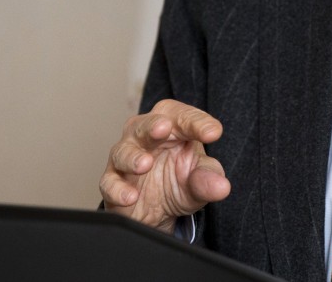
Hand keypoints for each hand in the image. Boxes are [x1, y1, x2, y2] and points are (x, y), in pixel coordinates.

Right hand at [99, 99, 230, 232]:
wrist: (158, 213)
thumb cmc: (179, 182)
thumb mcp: (200, 181)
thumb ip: (209, 179)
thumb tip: (222, 186)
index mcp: (172, 128)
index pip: (183, 117)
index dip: (197, 122)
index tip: (213, 133)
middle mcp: (145, 137)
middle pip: (146, 124)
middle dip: (153, 125)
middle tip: (163, 128)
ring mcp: (126, 158)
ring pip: (123, 151)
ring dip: (133, 157)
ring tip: (145, 165)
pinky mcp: (112, 182)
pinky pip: (110, 182)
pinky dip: (118, 189)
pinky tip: (130, 196)